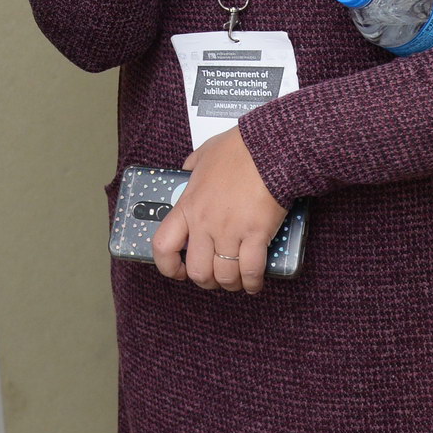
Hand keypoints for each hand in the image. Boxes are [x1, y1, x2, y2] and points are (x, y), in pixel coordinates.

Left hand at [151, 127, 287, 293]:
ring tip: (237, 281)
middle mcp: (205, 223)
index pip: (163, 245)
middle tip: (214, 277)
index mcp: (188, 205)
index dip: (168, 266)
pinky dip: (252, 282)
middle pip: (197, 270)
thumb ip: (191, 167)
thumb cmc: (239, 149)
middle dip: (206, 280)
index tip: (177, 270)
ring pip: (224, 276)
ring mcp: (230, 231)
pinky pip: (251, 270)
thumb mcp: (203, 154)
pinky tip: (254, 282)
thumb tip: (188, 172)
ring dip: (230, 284)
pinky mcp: (256, 234)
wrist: (269, 149)